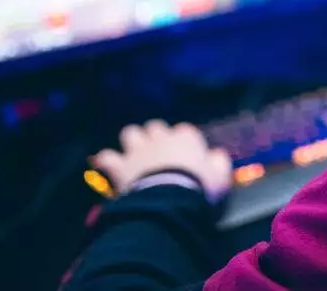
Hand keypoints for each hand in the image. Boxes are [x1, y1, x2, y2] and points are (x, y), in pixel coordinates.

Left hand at [92, 120, 232, 202]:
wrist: (170, 200)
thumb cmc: (199, 186)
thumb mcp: (220, 176)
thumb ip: (219, 161)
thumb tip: (217, 155)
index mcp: (185, 138)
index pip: (185, 131)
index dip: (185, 141)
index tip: (187, 154)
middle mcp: (160, 138)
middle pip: (155, 127)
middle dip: (156, 136)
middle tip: (159, 152)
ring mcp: (138, 150)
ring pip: (131, 133)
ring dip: (132, 141)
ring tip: (135, 152)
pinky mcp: (121, 165)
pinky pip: (107, 156)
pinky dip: (107, 160)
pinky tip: (106, 165)